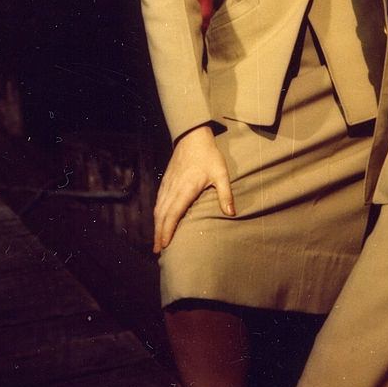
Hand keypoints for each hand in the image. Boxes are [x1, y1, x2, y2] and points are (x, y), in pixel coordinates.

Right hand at [153, 125, 234, 253]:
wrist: (193, 136)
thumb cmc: (208, 155)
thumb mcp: (221, 173)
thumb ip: (225, 194)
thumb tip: (231, 213)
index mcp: (185, 189)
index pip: (173, 214)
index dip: (167, 230)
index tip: (165, 245)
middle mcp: (173, 189)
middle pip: (162, 215)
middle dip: (159, 234)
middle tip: (158, 250)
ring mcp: (167, 184)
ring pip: (158, 209)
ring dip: (156, 226)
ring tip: (157, 241)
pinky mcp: (166, 181)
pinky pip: (158, 201)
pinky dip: (157, 214)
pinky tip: (158, 220)